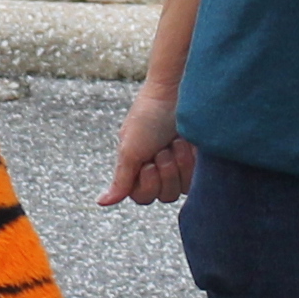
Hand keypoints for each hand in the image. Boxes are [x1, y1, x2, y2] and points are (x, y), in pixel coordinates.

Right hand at [101, 90, 196, 207]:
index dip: (147, 184)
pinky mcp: (197, 164)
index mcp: (137, 169)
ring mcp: (179, 168)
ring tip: (175, 143)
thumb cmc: (148, 117)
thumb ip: (120, 180)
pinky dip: (191, 163)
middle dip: (164, 172)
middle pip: (163, 196)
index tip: (147, 162)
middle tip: (162, 149)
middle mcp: (158, 171)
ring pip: (181, 190)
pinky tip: (188, 145)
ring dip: (178, 165)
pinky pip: (196, 181)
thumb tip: (101, 203)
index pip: (142, 197)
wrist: (175, 94)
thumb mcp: (129, 150)